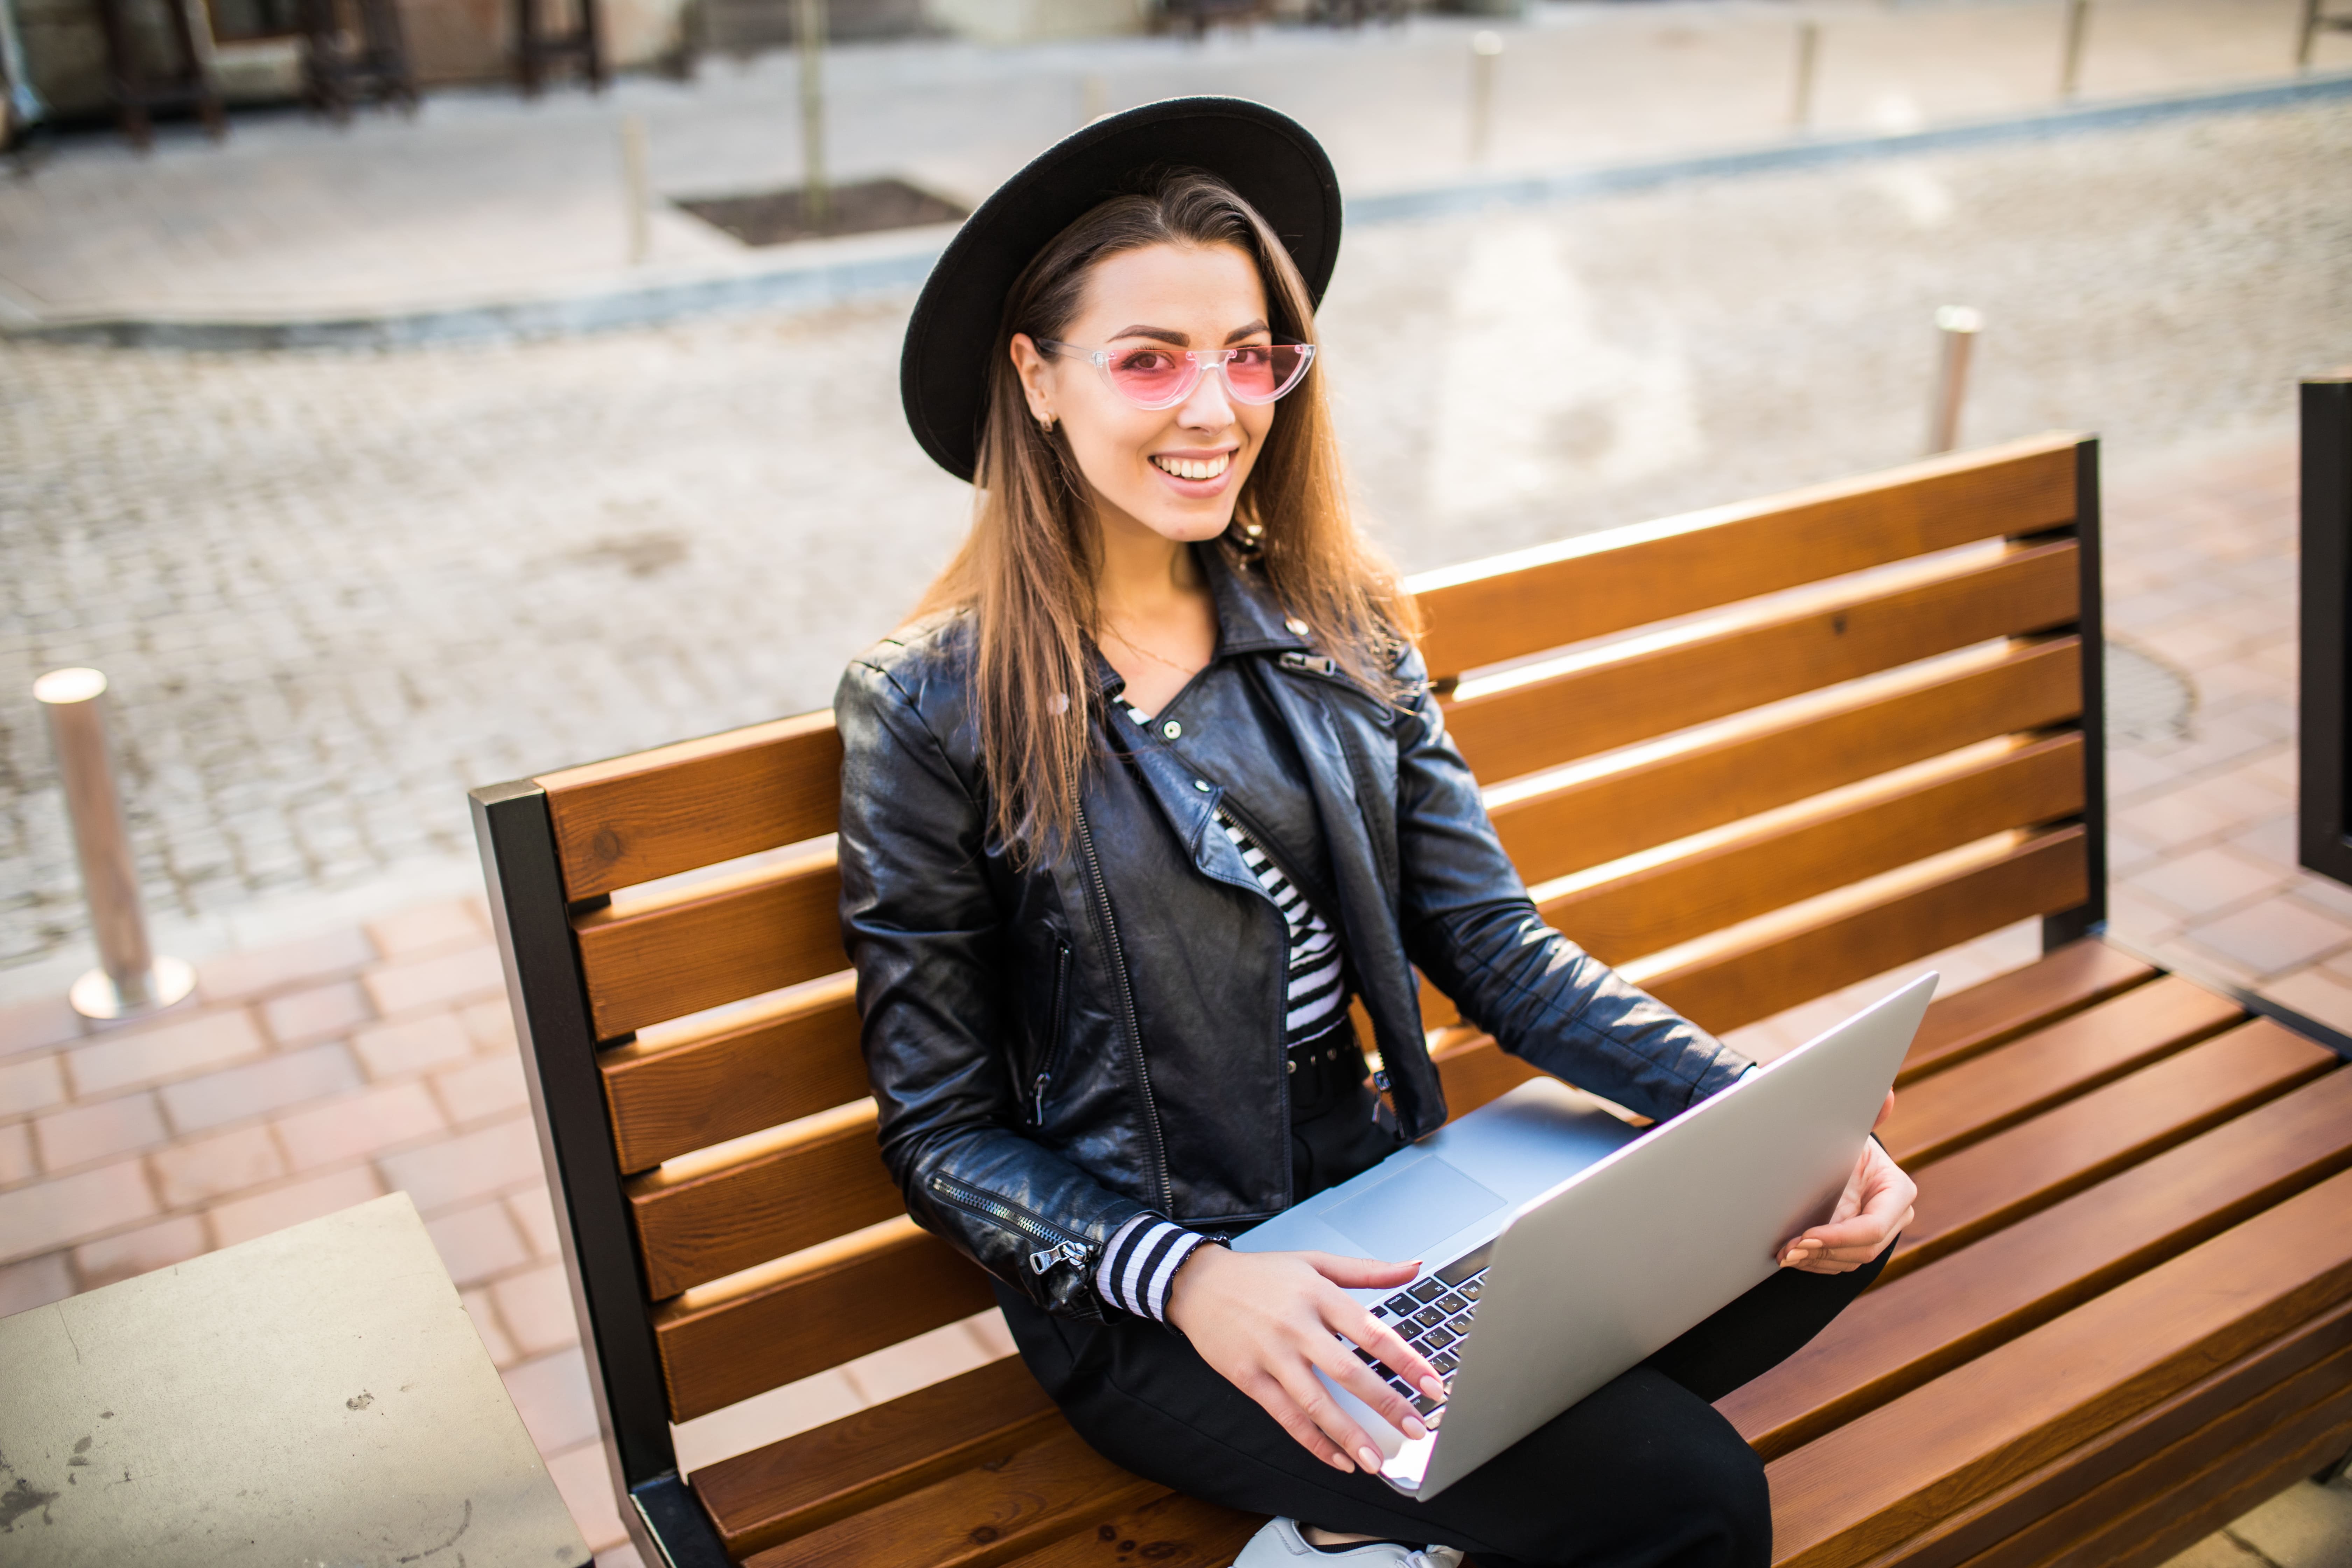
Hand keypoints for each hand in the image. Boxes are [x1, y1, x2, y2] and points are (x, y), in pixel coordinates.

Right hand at [1164, 1245, 1448, 1474]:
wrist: (1198, 1283)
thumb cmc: (1261, 1274)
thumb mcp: (1315, 1261)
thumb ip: (1367, 1271)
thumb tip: (1414, 1266)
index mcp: (1319, 1295)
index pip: (1371, 1331)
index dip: (1406, 1360)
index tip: (1433, 1385)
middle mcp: (1297, 1326)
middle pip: (1349, 1371)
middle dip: (1387, 1405)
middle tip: (1416, 1429)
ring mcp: (1271, 1355)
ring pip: (1316, 1403)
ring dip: (1350, 1435)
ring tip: (1378, 1461)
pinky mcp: (1249, 1378)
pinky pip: (1286, 1417)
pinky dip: (1313, 1442)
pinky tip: (1338, 1459)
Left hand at [1779, 1090, 1915, 1273]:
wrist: (1831, 1151)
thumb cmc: (1840, 1138)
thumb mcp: (1850, 1127)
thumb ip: (1869, 1112)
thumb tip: (1886, 1095)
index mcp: (1897, 1190)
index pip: (1874, 1227)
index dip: (1840, 1237)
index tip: (1807, 1236)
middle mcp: (1894, 1216)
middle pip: (1863, 1250)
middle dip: (1825, 1252)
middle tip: (1790, 1249)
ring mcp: (1878, 1234)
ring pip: (1850, 1261)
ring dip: (1816, 1261)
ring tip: (1786, 1253)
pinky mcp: (1857, 1245)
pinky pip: (1839, 1263)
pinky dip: (1815, 1263)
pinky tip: (1792, 1255)